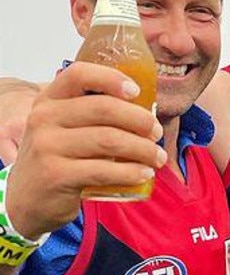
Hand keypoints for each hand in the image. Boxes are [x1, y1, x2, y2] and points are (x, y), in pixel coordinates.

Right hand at [5, 62, 164, 239]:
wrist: (26, 199)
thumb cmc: (56, 160)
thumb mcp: (62, 129)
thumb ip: (89, 115)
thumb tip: (144, 110)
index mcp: (48, 101)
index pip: (79, 74)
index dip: (111, 78)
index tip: (137, 92)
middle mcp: (44, 119)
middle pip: (103, 109)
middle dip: (140, 120)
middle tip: (156, 133)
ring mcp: (48, 147)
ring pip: (109, 140)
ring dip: (142, 149)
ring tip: (157, 157)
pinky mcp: (57, 175)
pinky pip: (104, 170)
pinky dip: (131, 172)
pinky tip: (144, 174)